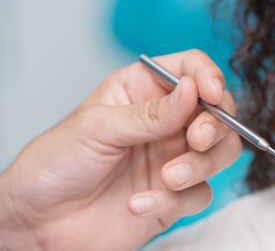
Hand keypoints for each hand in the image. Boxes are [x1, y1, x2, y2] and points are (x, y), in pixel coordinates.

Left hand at [0, 50, 241, 250]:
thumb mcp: (97, 128)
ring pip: (220, 152)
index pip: (190, 68)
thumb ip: (150, 113)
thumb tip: (192, 89)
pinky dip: (175, 200)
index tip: (212, 94)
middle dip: (215, 125)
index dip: (208, 76)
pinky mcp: (174, 195)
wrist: (36, 224)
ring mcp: (173, 157)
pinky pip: (199, 194)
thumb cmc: (54, 165)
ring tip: (169, 178)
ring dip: (202, 164)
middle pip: (218, 110)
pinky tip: (138, 204)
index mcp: (143, 90)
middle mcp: (165, 121)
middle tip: (197, 139)